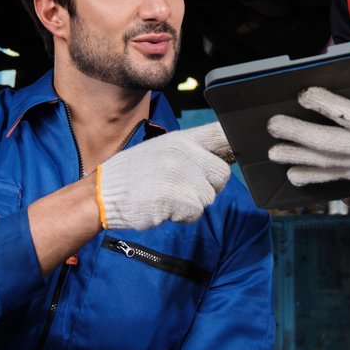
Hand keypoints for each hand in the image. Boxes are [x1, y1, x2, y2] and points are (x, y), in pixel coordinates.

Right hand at [96, 123, 233, 229]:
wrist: (102, 193)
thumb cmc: (135, 174)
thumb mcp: (163, 150)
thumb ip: (192, 151)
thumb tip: (228, 153)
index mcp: (182, 139)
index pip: (221, 133)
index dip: (237, 141)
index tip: (247, 145)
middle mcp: (184, 152)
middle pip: (222, 174)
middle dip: (208, 186)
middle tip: (182, 188)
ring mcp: (179, 174)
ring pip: (209, 197)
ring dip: (192, 203)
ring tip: (167, 196)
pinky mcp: (175, 197)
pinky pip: (196, 212)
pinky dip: (182, 216)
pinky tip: (163, 207)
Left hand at [266, 65, 349, 200]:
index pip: (349, 117)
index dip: (325, 105)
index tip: (304, 94)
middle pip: (328, 144)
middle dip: (298, 135)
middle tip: (272, 125)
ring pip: (326, 163)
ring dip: (298, 157)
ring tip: (273, 153)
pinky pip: (336, 178)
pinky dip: (314, 177)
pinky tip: (294, 176)